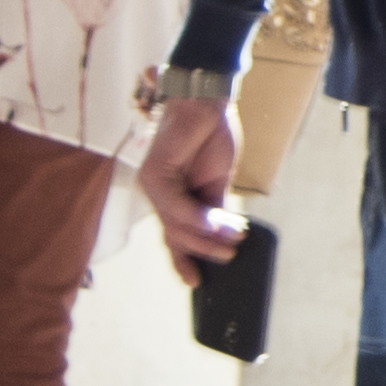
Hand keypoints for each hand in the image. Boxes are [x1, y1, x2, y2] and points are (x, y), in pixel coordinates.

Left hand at [133, 88, 245, 269]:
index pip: (174, 235)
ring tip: (233, 241)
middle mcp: (156, 193)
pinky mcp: (154, 175)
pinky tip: (220, 222)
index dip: (184, 259)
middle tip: (230, 256)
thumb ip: (214, 208)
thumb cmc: (212, 135)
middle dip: (201, 251)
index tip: (196, 282)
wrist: (208, 103)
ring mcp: (152, 185)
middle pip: (175, 235)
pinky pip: (176, 207)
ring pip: (176, 225)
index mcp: (171, 195)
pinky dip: (199, 218)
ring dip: (206, 236)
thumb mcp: (218, 180)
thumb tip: (223, 237)